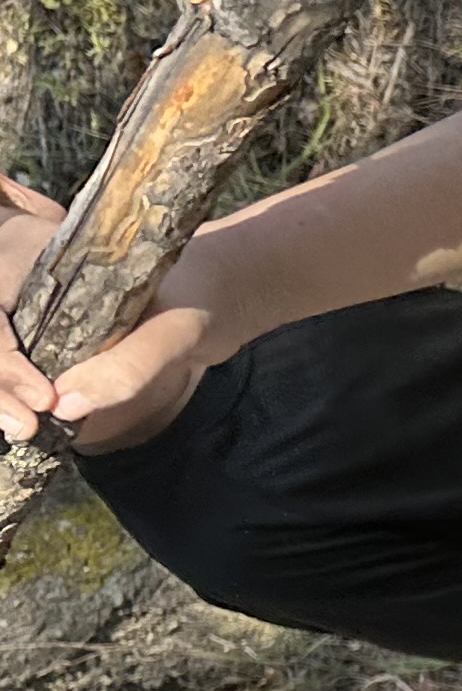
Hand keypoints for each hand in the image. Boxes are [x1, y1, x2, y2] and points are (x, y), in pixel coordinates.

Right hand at [0, 183, 234, 455]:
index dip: (4, 358)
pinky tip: (26, 423)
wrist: (213, 299)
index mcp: (42, 262)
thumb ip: (129, 365)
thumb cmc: (194, 302)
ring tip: (25, 429)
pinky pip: (14, 371)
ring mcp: (32, 315)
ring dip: (1, 392)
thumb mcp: (174, 330)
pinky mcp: (44, 341)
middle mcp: (26, 286)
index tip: (44, 399)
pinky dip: (12, 394)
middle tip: (25, 426)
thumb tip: (64, 407)